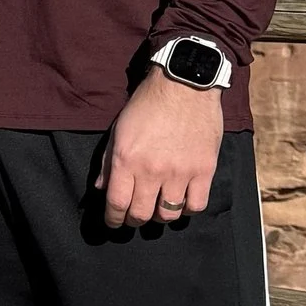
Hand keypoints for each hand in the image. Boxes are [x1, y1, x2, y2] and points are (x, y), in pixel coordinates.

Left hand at [99, 67, 223, 228]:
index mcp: (126, 159)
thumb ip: (108, 162)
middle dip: (134, 221)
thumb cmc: (148, 104)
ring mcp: (180, 172)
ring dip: (160, 216)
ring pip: (168, 214)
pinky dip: (187, 208)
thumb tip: (101, 189)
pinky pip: (196, 205)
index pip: (116, 203)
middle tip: (135, 217)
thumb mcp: (119, 129)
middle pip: (141, 214)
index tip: (114, 221)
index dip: (113, 219)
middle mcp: (152, 170)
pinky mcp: (204, 169)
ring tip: (158, 208)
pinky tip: (182, 200)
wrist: (184, 84)